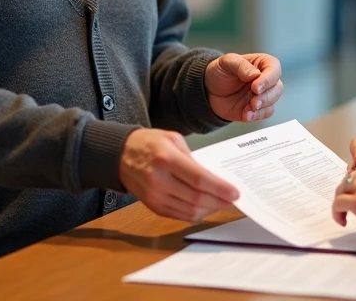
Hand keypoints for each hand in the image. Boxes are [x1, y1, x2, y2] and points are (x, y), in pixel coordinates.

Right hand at [119, 128, 238, 221]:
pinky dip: (196, 214)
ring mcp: (155, 196)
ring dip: (210, 209)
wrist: (120, 155)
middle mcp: (159, 180)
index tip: (235, 192)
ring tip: (221, 203)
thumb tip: (213, 178)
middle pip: (196, 198)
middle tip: (232, 200)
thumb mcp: (173, 139)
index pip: (199, 179)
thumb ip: (193, 158)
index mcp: (166, 159)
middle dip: (219, 201)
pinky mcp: (153, 206)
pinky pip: (179, 215)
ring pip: (190, 210)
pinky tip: (205, 207)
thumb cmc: (149, 143)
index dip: (220, 188)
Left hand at [204, 53, 282, 122]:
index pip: (274, 68)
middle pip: (277, 88)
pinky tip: (246, 114)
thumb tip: (255, 74)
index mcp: (261, 63)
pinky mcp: (258, 109)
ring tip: (248, 109)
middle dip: (267, 96)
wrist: (208, 90)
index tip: (255, 87)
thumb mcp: (226, 62)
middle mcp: (265, 79)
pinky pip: (265, 113)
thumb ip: (240, 65)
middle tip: (253, 102)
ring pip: (273, 101)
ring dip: (262, 107)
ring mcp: (262, 95)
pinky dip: (257, 115)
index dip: (268, 79)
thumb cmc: (220, 71)